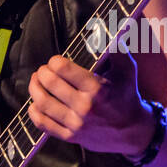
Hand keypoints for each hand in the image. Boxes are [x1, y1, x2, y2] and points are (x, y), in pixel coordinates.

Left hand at [27, 48, 153, 157]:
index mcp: (97, 89)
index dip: (54, 61)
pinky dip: (34, 112)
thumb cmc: (128, 96)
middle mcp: (84, 107)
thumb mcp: (127, 70)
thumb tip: (106, 30)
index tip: (55, 61)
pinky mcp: (70, 136)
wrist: (133, 132)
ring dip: (34, 89)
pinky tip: (35, 103)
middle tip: (43, 70)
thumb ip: (116, 49)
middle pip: (50, 83)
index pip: (63, 69)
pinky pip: (43, 124)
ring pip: (42, 103)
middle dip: (42, 72)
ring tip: (36, 82)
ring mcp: (76, 124)